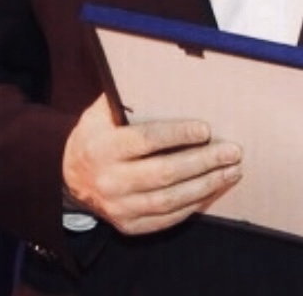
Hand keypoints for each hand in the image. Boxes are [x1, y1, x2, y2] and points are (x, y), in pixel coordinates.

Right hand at [62, 92, 242, 234]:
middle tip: (231, 152)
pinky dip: (193, 205)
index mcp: (103, 147)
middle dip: (203, 162)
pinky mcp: (129, 225)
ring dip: (206, 186)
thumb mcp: (101, 112)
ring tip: (231, 171)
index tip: (205, 129)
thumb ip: (129, 98)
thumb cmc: (96, 135)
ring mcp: (119, 207)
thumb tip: (165, 76)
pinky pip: (166, 219)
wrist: (70, 175)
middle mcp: (110, 180)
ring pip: (170, 200)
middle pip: (164, 174)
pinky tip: (212, 190)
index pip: (146, 140)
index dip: (178, 135)